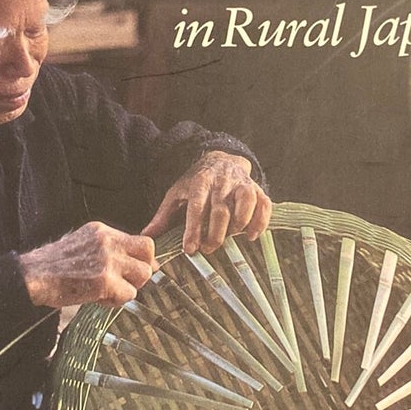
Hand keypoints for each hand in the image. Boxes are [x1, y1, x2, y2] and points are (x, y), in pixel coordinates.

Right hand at [19, 222, 157, 307]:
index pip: (141, 240)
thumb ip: (109, 250)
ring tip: (108, 291)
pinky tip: (98, 299)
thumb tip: (138, 263)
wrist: (32, 277)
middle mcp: (108, 241)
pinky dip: (116, 301)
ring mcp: (108, 260)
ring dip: (129, 287)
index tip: (134, 269)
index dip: (143, 258)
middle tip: (126, 282)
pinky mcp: (105, 281)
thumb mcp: (82, 245)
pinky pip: (128, 294)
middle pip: (148, 253)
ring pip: (143, 275)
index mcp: (102, 231)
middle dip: (141, 270)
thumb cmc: (53, 266)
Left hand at [142, 151, 271, 254]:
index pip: (196, 208)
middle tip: (208, 249)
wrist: (220, 160)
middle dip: (215, 233)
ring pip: (245, 203)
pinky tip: (251, 235)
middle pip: (221, 210)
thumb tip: (146, 238)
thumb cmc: (195, 183)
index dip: (193, 230)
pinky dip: (260, 221)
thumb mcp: (176, 195)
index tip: (190, 249)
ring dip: (239, 225)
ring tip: (230, 238)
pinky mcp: (257, 189)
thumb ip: (162, 218)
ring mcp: (241, 185)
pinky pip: (264, 204)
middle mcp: (221, 183)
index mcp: (199, 183)